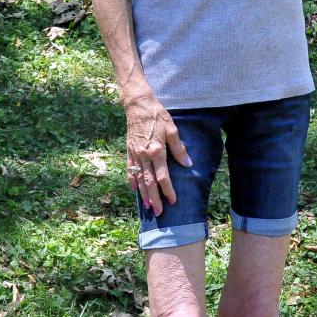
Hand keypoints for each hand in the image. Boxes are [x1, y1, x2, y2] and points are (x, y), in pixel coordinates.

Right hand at [123, 93, 191, 215]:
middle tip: (159, 212)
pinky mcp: (129, 150)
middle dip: (155, 198)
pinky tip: (134, 189)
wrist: (138, 104)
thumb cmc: (157, 115)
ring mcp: (135, 154)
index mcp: (156, 150)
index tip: (173, 200)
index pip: (163, 176)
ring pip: (139, 178)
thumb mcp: (172, 129)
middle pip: (149, 181)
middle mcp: (144, 155)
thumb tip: (188, 165)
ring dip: (143, 194)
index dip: (168, 190)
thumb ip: (179, 149)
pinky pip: (130, 169)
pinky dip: (132, 180)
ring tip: (148, 207)